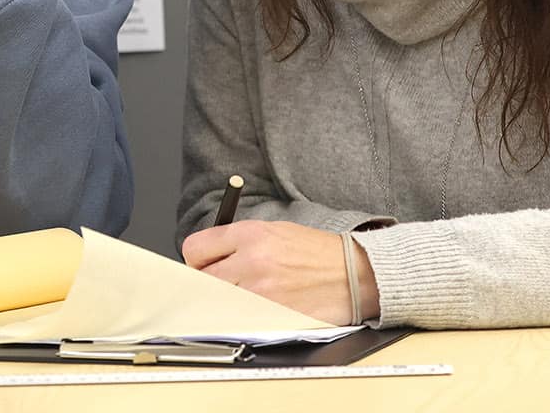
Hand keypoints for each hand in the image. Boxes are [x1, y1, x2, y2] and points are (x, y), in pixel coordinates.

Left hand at [180, 220, 378, 324]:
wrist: (354, 272)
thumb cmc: (318, 253)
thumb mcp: (276, 231)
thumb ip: (239, 241)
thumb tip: (211, 257)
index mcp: (251, 235)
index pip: (196, 248)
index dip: (197, 260)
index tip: (203, 266)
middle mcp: (252, 261)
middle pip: (202, 279)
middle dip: (209, 283)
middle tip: (225, 284)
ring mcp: (261, 291)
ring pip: (220, 302)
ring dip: (228, 301)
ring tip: (247, 295)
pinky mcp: (273, 315)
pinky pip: (242, 319)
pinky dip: (245, 317)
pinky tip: (261, 309)